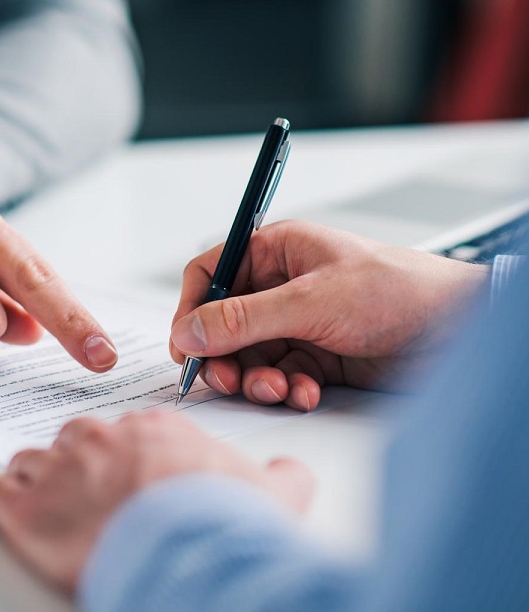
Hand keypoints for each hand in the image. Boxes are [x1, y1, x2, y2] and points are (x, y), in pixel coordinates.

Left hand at [0, 411, 312, 593]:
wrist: (185, 555)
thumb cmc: (222, 521)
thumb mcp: (275, 493)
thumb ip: (282, 475)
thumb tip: (290, 470)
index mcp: (151, 430)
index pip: (126, 430)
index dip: (124, 455)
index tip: (125, 474)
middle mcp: (101, 439)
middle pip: (77, 440)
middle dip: (78, 463)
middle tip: (85, 492)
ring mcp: (59, 470)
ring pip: (33, 461)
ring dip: (34, 477)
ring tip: (42, 499)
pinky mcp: (24, 510)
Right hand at [170, 220, 489, 409]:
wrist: (457, 328)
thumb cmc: (396, 289)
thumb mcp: (311, 301)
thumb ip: (244, 318)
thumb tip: (189, 331)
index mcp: (276, 252)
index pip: (211, 274)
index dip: (191, 309)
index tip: (185, 345)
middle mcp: (281, 286)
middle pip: (225, 324)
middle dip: (224, 355)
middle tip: (226, 380)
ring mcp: (298, 323)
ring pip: (250, 356)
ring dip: (257, 378)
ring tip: (277, 388)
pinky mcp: (316, 355)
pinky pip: (280, 375)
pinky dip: (287, 388)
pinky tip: (305, 391)